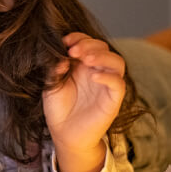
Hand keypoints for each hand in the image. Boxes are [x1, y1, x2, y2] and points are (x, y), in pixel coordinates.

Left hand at [43, 33, 124, 171]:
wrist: (63, 133)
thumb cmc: (58, 107)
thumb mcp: (51, 84)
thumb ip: (55, 69)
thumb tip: (60, 56)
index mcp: (82, 64)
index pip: (89, 42)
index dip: (79, 38)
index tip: (65, 41)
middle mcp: (97, 71)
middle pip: (104, 48)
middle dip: (89, 44)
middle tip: (73, 51)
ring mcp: (106, 85)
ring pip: (117, 62)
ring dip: (102, 56)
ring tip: (86, 59)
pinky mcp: (112, 100)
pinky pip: (118, 85)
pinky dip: (109, 77)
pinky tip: (94, 76)